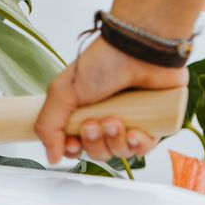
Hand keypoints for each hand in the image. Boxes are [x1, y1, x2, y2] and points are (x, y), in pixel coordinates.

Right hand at [36, 38, 186, 163]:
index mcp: (84, 111)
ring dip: (114, 142)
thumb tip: (52, 157)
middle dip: (94, 144)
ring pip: (120, 152)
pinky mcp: (155, 122)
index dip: (74, 150)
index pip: (76, 145)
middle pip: (98, 152)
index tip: (73, 144)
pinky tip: (134, 132)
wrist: (140, 48)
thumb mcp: (62, 92)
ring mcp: (132, 121)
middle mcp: (107, 117)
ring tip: (113, 120)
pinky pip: (145, 148)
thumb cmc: (103, 61)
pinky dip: (138, 145)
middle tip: (93, 125)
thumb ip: (48, 126)